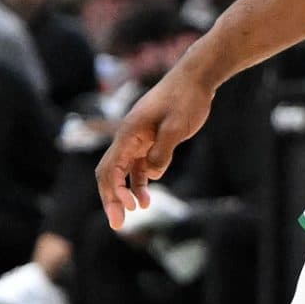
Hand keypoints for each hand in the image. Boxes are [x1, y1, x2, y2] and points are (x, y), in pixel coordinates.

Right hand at [97, 65, 214, 228]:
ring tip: (139, 211)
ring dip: (127, 192)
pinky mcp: (150, 140)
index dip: (110, 194)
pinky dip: (140, 182)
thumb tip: (152, 174)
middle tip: (119, 224)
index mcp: (128, 134)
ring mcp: (137, 139)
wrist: (195, 78)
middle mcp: (127, 138)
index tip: (122, 214)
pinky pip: (139, 166)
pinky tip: (147, 198)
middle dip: (112, 199)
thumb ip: (162, 152)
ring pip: (124, 172)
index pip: (109, 170)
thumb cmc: (185, 99)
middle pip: (110, 173)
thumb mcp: (176, 127)